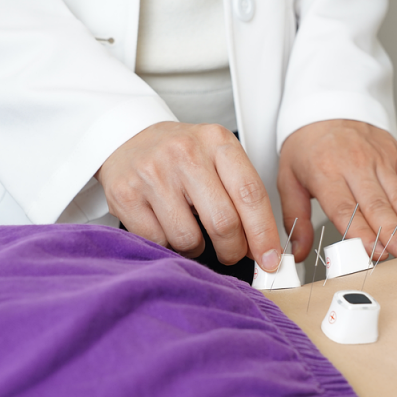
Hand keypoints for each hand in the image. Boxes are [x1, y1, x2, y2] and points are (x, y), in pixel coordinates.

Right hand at [96, 122, 281, 270]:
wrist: (126, 138)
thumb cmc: (180, 154)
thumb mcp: (216, 157)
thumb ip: (241, 195)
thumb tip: (261, 248)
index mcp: (216, 141)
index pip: (250, 194)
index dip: (263, 233)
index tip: (270, 259)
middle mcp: (185, 153)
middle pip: (223, 222)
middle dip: (233, 250)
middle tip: (232, 253)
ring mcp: (153, 173)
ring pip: (189, 238)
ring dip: (196, 248)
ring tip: (191, 231)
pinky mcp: (126, 194)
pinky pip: (158, 241)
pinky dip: (167, 245)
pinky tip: (166, 226)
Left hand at [277, 119, 396, 261]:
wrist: (325, 104)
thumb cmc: (308, 145)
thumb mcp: (288, 179)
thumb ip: (295, 218)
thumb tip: (299, 252)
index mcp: (327, 174)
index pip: (345, 209)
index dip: (362, 233)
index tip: (374, 252)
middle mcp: (356, 167)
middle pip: (377, 205)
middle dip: (393, 233)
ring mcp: (379, 160)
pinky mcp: (395, 154)